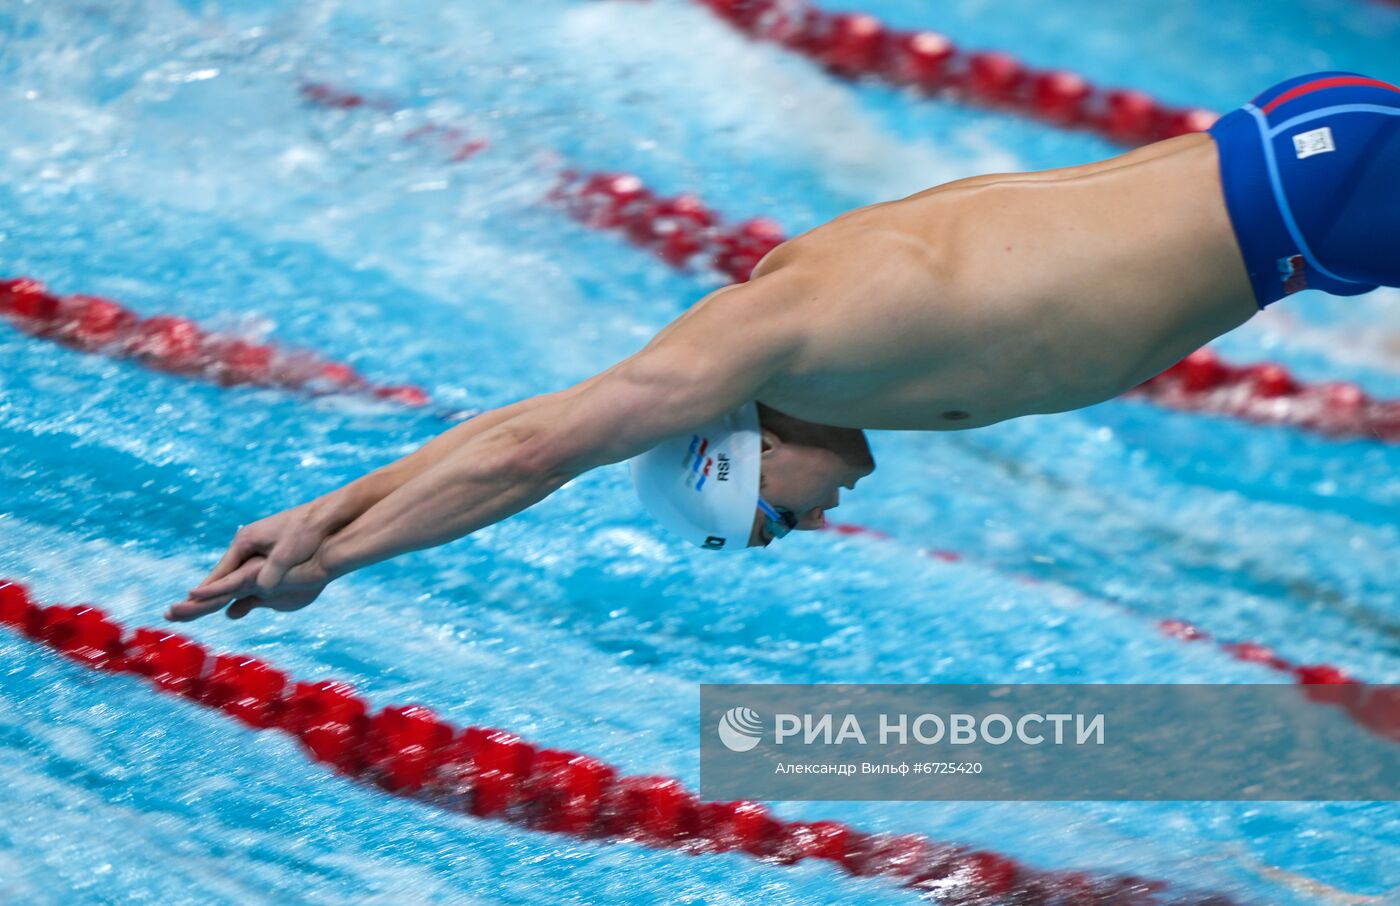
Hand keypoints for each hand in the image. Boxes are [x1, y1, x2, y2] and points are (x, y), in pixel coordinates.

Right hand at [167, 506, 335, 621]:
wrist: (325, 515)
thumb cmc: (307, 531)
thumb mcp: (287, 554)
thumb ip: (272, 573)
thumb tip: (260, 591)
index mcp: (245, 541)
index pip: (221, 571)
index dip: (206, 589)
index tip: (189, 604)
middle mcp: (247, 541)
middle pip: (223, 572)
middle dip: (208, 591)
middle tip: (186, 609)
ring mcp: (257, 544)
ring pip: (236, 571)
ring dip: (223, 589)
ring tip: (206, 606)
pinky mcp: (269, 548)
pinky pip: (249, 569)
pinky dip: (240, 583)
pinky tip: (239, 593)